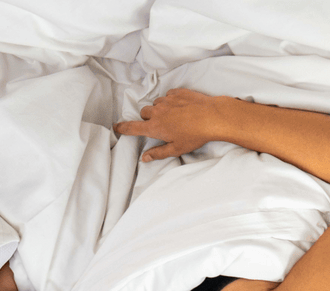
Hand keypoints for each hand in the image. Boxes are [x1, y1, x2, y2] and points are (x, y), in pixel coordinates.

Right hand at [114, 89, 232, 161]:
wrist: (213, 116)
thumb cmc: (195, 135)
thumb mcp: (176, 149)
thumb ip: (158, 153)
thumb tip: (144, 158)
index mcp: (155, 127)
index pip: (132, 127)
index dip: (123, 127)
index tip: (116, 126)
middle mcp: (158, 112)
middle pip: (144, 112)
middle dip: (147, 118)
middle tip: (158, 125)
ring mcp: (168, 101)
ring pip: (156, 104)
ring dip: (159, 109)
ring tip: (171, 116)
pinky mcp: (178, 92)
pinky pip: (168, 95)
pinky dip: (170, 101)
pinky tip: (180, 107)